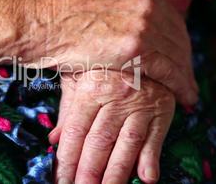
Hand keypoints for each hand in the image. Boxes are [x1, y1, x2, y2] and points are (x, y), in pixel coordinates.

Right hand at [24, 0, 196, 104]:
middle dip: (185, 62)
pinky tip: (185, 97)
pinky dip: (180, 86)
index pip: (173, 21)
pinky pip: (168, 70)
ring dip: (185, 77)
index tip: (183, 59)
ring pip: (177, 55)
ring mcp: (143, 25)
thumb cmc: (64, 16)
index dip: (180, 43)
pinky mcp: (135, 48)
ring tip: (188, 93)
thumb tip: (149, 3)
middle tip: (187, 80)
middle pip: (179, 38)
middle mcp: (148, 4)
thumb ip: (129, 2)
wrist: (42, 23)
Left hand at [48, 70, 174, 183]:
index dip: (67, 160)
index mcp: (91, 89)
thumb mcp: (79, 78)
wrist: (141, 45)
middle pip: (99, 142)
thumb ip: (67, 110)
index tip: (61, 180)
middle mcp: (115, 98)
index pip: (76, 132)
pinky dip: (151, 158)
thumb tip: (54, 141)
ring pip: (126, 145)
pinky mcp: (161, 109)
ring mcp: (140, 104)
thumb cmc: (103, 66)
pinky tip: (146, 178)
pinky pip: (156, 137)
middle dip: (88, 173)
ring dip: (116, 174)